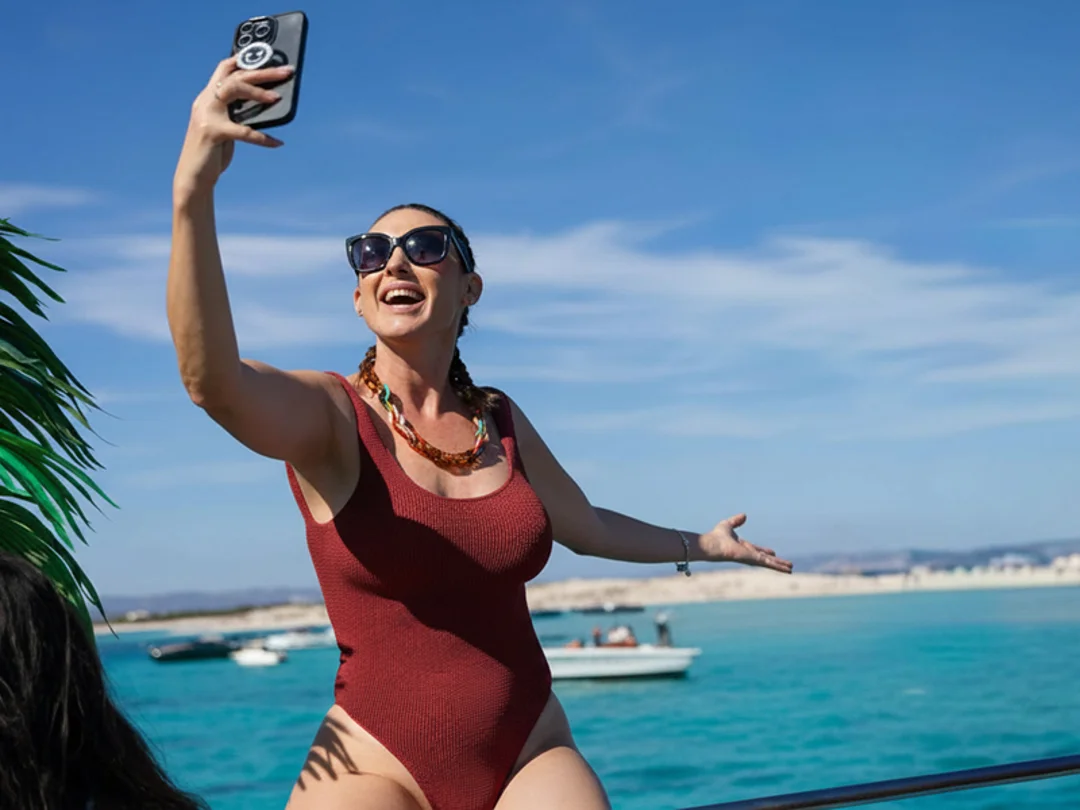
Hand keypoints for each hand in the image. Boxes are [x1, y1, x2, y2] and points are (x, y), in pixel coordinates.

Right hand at [174, 57, 292, 199]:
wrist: (193, 177)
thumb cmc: (213, 152)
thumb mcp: (225, 129)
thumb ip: (238, 115)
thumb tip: (265, 106)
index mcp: (208, 98)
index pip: (224, 69)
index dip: (243, 59)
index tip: (264, 54)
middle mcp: (205, 101)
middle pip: (235, 75)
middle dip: (262, 72)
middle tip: (286, 72)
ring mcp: (207, 115)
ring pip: (234, 90)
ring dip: (258, 92)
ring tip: (277, 99)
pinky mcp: (212, 132)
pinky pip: (243, 131)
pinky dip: (263, 138)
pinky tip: (278, 143)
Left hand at [699, 513, 792, 573]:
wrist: (712, 544)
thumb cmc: (716, 536)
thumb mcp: (728, 525)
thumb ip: (736, 521)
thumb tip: (744, 515)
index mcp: (743, 547)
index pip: (757, 550)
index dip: (765, 552)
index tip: (773, 553)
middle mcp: (748, 554)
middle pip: (765, 559)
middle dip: (776, 562)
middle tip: (787, 565)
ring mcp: (751, 558)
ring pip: (769, 563)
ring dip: (780, 566)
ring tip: (791, 569)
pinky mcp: (753, 560)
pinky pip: (768, 563)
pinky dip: (778, 567)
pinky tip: (787, 569)